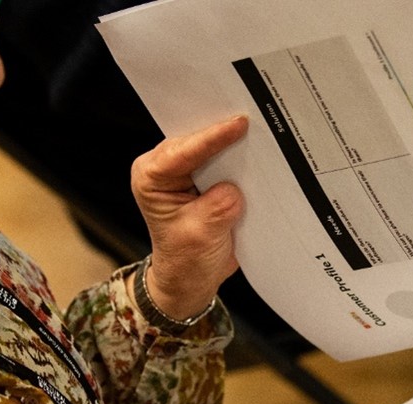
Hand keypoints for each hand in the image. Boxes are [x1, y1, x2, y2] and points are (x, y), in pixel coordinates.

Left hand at [130, 115, 247, 319]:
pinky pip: (226, 160)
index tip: (238, 124)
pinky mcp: (207, 177)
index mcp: (151, 178)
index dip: (212, 138)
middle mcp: (165, 168)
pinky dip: (242, 157)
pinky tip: (260, 153)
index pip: (184, 151)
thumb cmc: (186, 261)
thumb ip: (219, 207)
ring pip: (213, 146)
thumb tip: (236, 187)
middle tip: (253, 116)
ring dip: (236, 142)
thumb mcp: (201, 235)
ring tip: (261, 130)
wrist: (192, 279)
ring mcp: (187, 171)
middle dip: (223, 131)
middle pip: (198, 140)